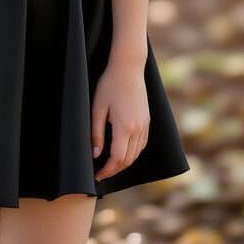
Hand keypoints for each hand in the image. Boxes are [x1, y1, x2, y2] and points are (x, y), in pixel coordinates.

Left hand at [91, 59, 149, 181]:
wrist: (128, 67)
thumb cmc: (110, 85)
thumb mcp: (98, 108)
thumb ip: (96, 133)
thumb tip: (96, 155)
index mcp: (125, 127)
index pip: (117, 158)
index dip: (107, 170)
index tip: (97, 175)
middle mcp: (138, 129)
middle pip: (128, 160)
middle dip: (115, 170)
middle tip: (101, 173)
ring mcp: (145, 125)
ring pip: (136, 154)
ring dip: (124, 163)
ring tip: (110, 165)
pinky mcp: (147, 120)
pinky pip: (142, 145)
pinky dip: (133, 153)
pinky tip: (123, 152)